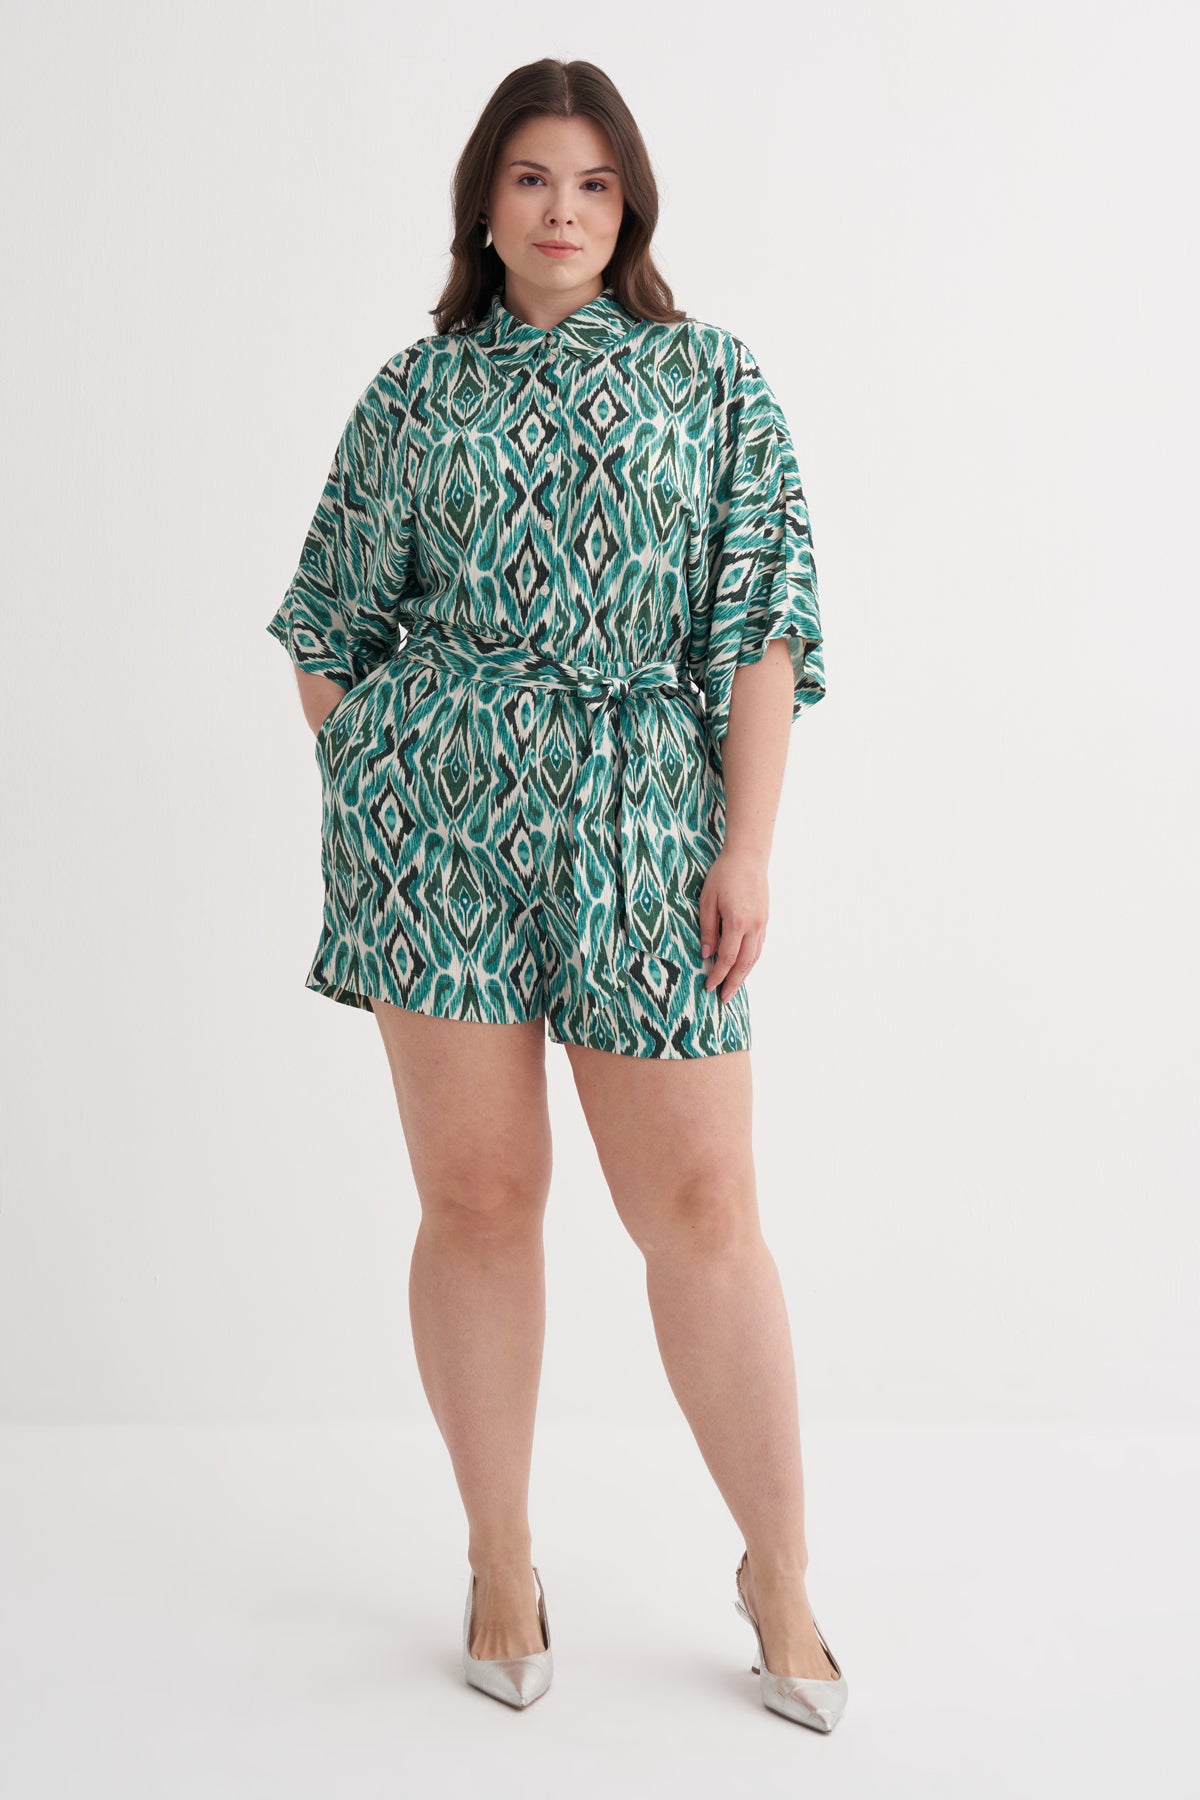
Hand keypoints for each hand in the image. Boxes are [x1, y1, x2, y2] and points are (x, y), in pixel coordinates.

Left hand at [698, 848, 768, 1002]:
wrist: (748, 856)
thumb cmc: (723, 874)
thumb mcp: (707, 900)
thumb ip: (708, 929)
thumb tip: (706, 954)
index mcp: (737, 922)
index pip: (727, 958)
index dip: (717, 975)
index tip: (708, 987)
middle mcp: (754, 926)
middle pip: (744, 964)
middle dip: (733, 983)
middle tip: (724, 999)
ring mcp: (762, 923)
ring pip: (754, 957)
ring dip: (744, 975)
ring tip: (733, 988)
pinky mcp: (765, 919)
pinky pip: (759, 947)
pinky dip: (751, 961)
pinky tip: (743, 967)